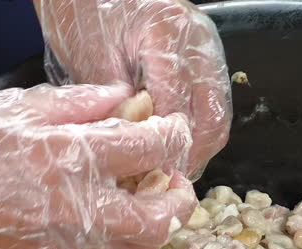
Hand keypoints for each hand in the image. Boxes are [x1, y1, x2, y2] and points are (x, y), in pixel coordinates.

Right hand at [0, 83, 195, 248]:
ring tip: (144, 201)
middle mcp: (77, 209)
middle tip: (175, 181)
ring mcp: (64, 246)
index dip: (173, 136)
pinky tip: (98, 214)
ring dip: (154, 226)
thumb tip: (126, 98)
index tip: (173, 130)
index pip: (151, 150)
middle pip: (160, 222)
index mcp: (72, 158)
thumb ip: (81, 103)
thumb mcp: (19, 106)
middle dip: (182, 201)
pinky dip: (113, 237)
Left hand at [35, 0, 232, 178]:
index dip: (168, 147)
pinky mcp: (205, 53)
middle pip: (212, 114)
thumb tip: (135, 150)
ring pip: (218, 111)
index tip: (153, 172)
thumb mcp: (91, 57)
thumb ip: (116, 104)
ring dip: (199, 143)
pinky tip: (175, 141)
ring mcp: (207, 45)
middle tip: (169, 178)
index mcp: (169, 34)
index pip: (179, 107)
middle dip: (193, 153)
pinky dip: (197, 125)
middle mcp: (198, 39)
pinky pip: (212, 100)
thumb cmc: (84, 9)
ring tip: (173, 164)